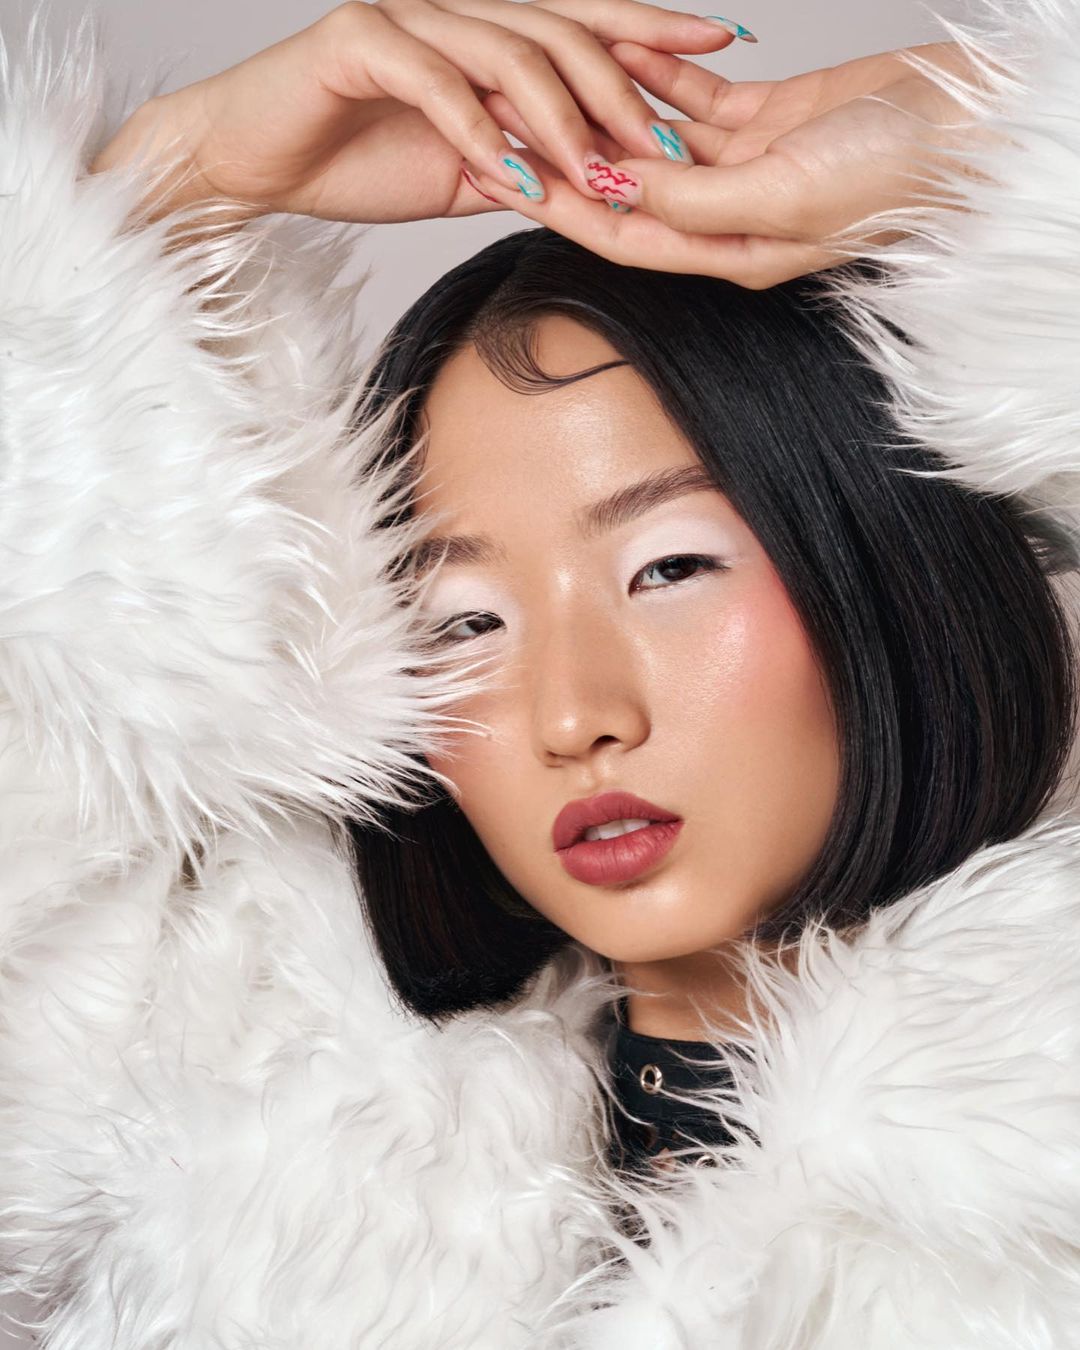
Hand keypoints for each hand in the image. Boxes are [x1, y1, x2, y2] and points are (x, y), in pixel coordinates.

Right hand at [90, 0, 740, 226]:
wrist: (254, 159)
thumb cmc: (353, 158)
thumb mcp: (462, 175)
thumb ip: (523, 167)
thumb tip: (589, 189)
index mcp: (485, 40)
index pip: (582, 25)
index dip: (652, 31)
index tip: (722, 48)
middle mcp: (456, 15)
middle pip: (561, 33)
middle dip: (624, 88)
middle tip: (669, 147)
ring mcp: (409, 20)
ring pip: (508, 50)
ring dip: (561, 118)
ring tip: (598, 173)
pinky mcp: (359, 40)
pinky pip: (435, 81)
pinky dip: (476, 131)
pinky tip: (510, 176)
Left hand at [462, 40, 992, 286]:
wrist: (968, 129)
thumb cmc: (890, 177)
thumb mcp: (779, 195)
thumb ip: (690, 199)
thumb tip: (614, 189)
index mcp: (726, 250)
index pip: (619, 233)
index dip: (554, 206)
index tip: (497, 175)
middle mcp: (727, 215)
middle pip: (625, 189)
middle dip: (562, 159)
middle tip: (502, 123)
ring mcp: (746, 168)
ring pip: (654, 141)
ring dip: (600, 113)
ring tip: (542, 83)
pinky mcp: (769, 121)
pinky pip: (694, 100)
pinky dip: (656, 76)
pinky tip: (614, 52)